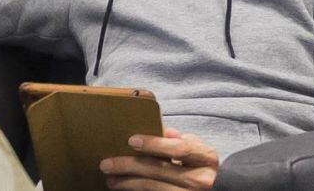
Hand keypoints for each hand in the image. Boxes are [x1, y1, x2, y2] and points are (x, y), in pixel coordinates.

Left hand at [100, 128, 218, 189]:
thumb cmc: (202, 167)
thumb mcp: (197, 151)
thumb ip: (180, 139)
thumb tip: (161, 130)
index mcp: (207, 158)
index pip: (180, 148)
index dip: (155, 144)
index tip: (131, 140)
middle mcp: (202, 180)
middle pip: (160, 170)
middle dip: (130, 165)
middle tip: (107, 164)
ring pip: (153, 188)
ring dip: (127, 183)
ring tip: (110, 179)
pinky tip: (124, 189)